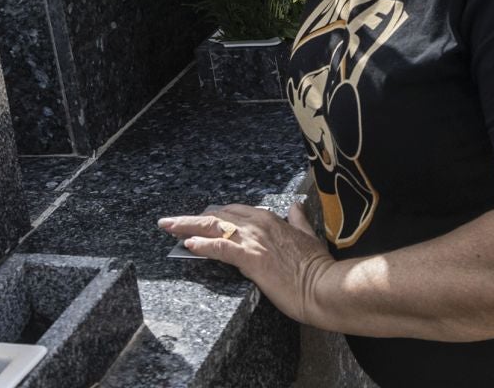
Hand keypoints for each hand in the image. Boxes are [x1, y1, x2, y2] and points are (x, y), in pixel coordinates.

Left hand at [159, 202, 331, 321]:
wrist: (326, 287)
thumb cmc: (318, 267)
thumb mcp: (309, 236)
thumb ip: (299, 220)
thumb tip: (296, 206)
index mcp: (271, 219)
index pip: (234, 211)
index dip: (214, 214)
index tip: (200, 218)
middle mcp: (259, 225)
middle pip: (217, 215)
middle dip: (192, 219)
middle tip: (172, 222)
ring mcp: (254, 241)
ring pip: (213, 227)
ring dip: (187, 227)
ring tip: (168, 227)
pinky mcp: (252, 259)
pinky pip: (221, 248)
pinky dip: (203, 245)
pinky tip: (188, 245)